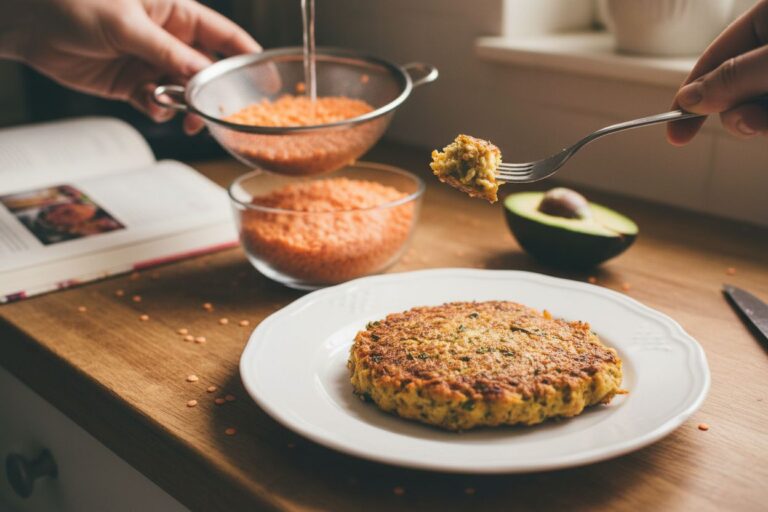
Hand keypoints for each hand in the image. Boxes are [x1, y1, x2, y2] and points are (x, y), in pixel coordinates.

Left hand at [0, 0, 259, 133]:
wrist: (28, 21)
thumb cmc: (74, 2)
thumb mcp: (128, 24)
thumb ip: (168, 53)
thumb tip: (202, 76)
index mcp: (177, 13)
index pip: (225, 37)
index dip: (249, 58)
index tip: (267, 80)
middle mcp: (170, 39)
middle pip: (208, 71)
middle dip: (215, 93)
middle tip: (219, 113)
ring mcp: (152, 62)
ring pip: (186, 92)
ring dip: (188, 107)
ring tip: (184, 115)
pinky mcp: (133, 83)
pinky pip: (159, 102)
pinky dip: (161, 109)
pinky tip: (154, 105)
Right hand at [668, 0, 767, 144]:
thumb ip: (735, 76)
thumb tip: (689, 98)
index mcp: (767, 17)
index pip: (714, 57)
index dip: (690, 95)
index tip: (675, 133)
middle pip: (733, 86)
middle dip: (735, 111)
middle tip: (750, 122)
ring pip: (755, 106)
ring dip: (760, 121)